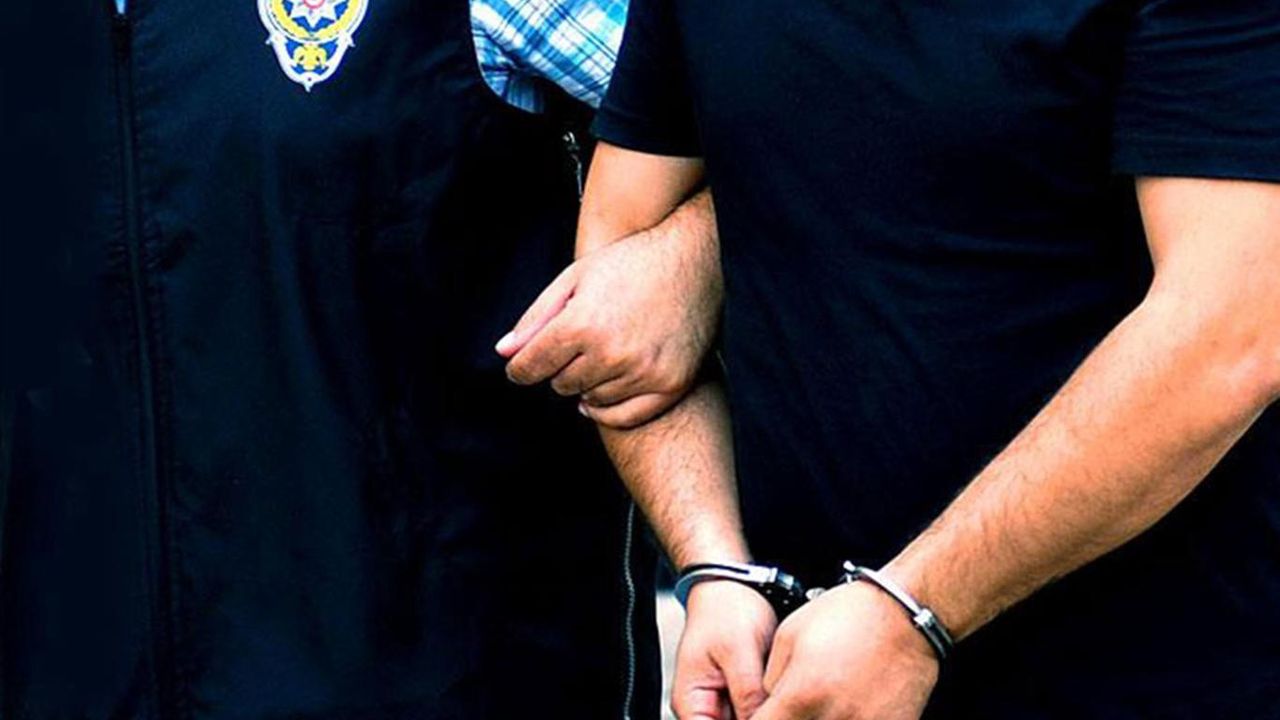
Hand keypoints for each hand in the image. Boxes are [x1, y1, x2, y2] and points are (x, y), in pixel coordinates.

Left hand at [496, 219, 721, 428]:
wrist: (692, 258)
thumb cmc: (628, 263)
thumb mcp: (574, 278)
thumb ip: (536, 318)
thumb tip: (505, 354)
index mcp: (581, 325)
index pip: (531, 367)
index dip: (521, 368)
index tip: (523, 366)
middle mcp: (611, 353)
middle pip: (561, 385)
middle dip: (560, 369)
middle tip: (576, 347)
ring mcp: (643, 372)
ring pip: (591, 400)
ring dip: (589, 383)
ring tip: (603, 354)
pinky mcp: (671, 384)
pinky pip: (625, 416)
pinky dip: (609, 409)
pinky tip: (604, 391)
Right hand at [673, 580, 777, 719]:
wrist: (733, 585)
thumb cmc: (726, 609)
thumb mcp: (738, 651)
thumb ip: (747, 694)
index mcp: (691, 702)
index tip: (773, 716)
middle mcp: (704, 708)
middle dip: (762, 718)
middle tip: (782, 704)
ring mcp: (724, 703)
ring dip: (769, 713)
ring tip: (783, 697)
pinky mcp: (743, 695)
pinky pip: (758, 712)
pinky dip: (773, 707)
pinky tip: (787, 698)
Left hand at [754, 581, 938, 719]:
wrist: (905, 615)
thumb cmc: (848, 616)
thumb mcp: (789, 635)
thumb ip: (770, 680)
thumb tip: (765, 705)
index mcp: (802, 695)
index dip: (758, 719)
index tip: (764, 712)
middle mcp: (833, 718)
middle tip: (795, 704)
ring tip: (822, 701)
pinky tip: (846, 706)